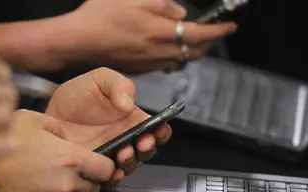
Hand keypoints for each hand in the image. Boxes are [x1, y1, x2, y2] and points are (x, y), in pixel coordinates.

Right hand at [0, 110, 114, 191]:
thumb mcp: (29, 120)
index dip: (105, 167)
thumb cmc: (0, 146)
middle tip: (69, 174)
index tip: (98, 165)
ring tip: (47, 184)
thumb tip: (66, 135)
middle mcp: (68, 185)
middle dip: (87, 182)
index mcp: (70, 159)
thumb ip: (56, 126)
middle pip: (94, 190)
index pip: (107, 169)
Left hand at [46, 67, 171, 177]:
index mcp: (131, 119)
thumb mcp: (97, 80)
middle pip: (147, 150)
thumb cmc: (74, 98)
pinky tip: (110, 169)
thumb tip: (129, 104)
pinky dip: (113, 177)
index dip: (161, 131)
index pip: (155, 128)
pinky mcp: (96, 169)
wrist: (46, 118)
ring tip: (124, 152)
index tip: (158, 130)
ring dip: (132, 161)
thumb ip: (118, 85)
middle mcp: (125, 139)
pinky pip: (110, 179)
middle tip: (142, 142)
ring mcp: (111, 156)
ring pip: (131, 165)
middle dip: (148, 148)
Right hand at [65, 0, 236, 73]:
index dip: (218, 31)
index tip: (230, 27)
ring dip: (192, 52)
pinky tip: (168, 49)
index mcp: (158, 32)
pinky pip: (164, 65)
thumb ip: (162, 4)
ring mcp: (148, 63)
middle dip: (209, 43)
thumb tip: (180, 14)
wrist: (78, 40)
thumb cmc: (100, 16)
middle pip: (194, 53)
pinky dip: (175, 58)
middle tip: (214, 33)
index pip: (199, 34)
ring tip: (194, 41)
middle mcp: (157, 52)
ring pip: (181, 62)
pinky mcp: (138, 69)